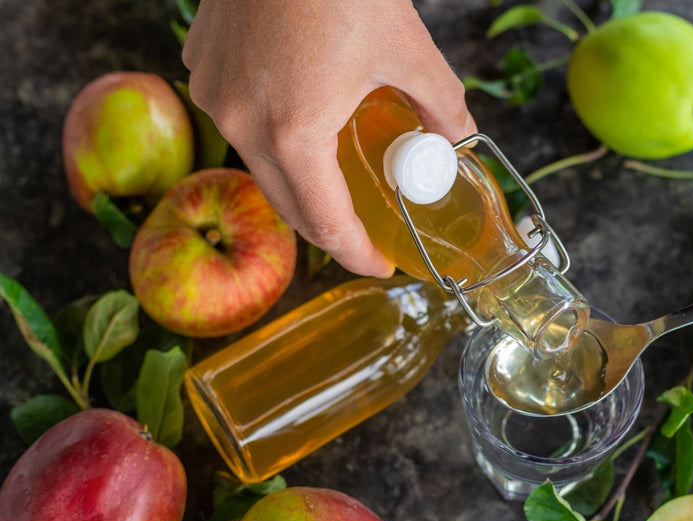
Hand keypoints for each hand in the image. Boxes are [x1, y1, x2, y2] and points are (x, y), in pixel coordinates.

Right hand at [182, 0, 476, 276]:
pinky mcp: (202, 66)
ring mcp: (214, 93)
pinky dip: (270, 137)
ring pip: (259, 165)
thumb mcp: (410, 51)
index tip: (379, 265)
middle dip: (327, 228)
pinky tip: (301, 123)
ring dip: (298, 184)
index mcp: (295, 132)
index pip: (326, 223)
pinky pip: (237, 121)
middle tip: (362, 233)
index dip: (356, 254)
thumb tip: (459, 137)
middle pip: (288, 204)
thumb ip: (440, 105)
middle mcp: (241, 121)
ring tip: (337, 182)